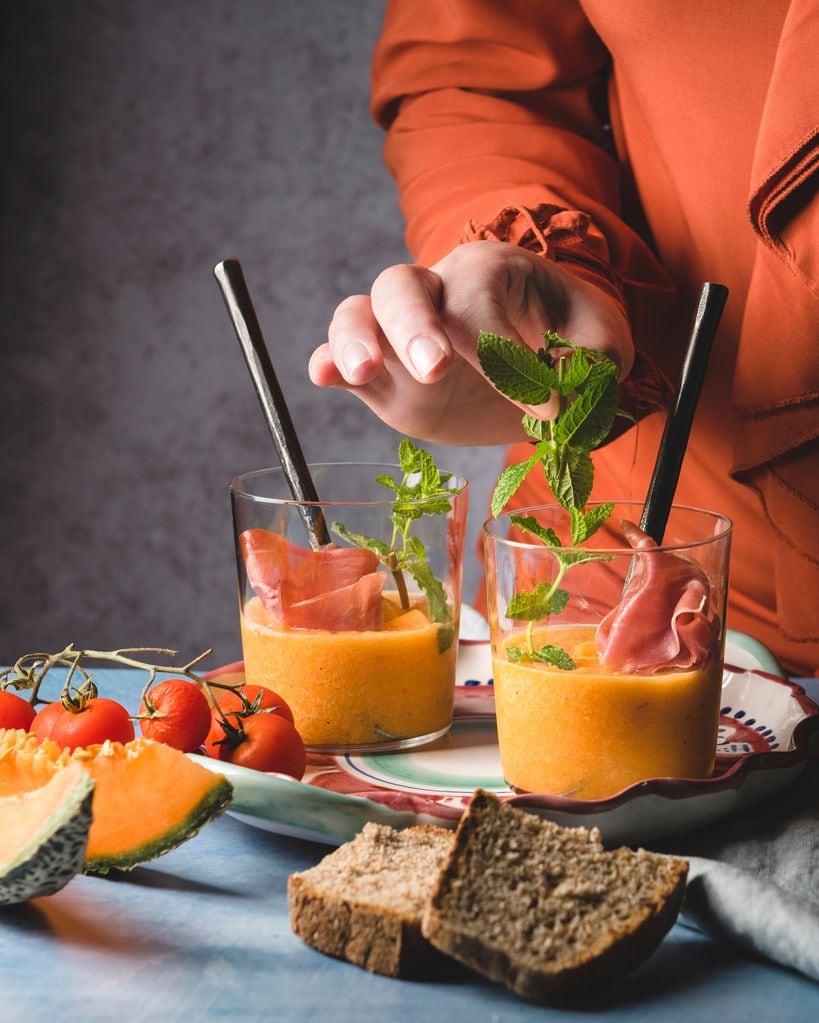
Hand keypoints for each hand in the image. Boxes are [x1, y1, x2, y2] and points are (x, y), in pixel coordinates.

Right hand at [309, 240, 632, 445]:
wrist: (543, 360)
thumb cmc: (569, 338)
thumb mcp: (602, 341)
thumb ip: (593, 360)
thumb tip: (563, 396)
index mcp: (489, 270)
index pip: (481, 302)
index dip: (508, 356)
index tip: (546, 407)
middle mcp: (436, 291)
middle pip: (401, 286)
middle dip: (415, 326)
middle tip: (436, 368)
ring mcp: (401, 336)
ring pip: (357, 314)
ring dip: (354, 341)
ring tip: (364, 371)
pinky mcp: (385, 378)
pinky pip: (342, 361)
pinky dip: (330, 366)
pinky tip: (326, 378)